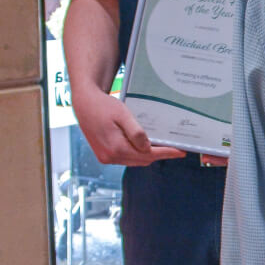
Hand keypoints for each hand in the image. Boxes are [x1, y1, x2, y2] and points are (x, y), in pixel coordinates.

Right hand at [71, 84, 186, 165]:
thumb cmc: (103, 106)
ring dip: (147, 155)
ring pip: (134, 161)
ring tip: (161, 146)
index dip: (166, 153)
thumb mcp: (123, 115)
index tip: (180, 152)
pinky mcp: (103, 155)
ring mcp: (105, 158)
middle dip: (159, 155)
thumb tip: (148, 148)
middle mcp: (110, 157)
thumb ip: (136, 133)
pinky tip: (143, 145)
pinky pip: (125, 158)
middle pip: (142, 160)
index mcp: (116, 148)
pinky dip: (136, 154)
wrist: (84, 103)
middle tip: (174, 148)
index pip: (148, 155)